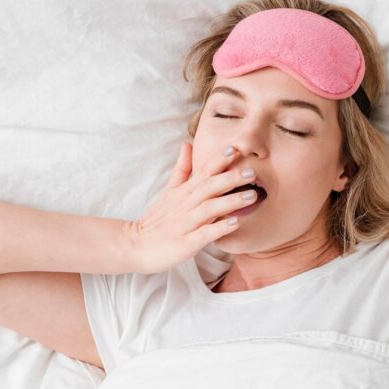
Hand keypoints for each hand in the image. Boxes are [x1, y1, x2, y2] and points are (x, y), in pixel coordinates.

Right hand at [126, 141, 257, 273]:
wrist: (136, 245)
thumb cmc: (157, 218)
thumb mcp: (169, 190)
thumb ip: (182, 168)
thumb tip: (187, 143)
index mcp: (185, 191)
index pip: (204, 171)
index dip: (219, 160)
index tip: (235, 148)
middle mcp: (186, 204)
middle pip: (209, 187)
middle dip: (231, 178)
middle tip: (252, 172)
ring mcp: (186, 224)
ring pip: (210, 209)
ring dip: (230, 202)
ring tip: (251, 196)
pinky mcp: (185, 243)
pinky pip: (204, 234)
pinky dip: (219, 228)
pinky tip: (235, 223)